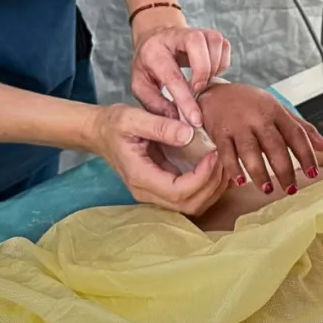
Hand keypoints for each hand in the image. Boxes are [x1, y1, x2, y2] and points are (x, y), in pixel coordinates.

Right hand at [88, 104, 227, 213]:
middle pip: (190, 204)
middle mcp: (147, 192)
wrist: (100, 133)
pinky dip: (208, 185)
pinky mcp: (163, 188)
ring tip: (222, 161)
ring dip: (213, 187)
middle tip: (222, 156)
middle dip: (213, 183)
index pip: (179, 191)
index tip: (213, 153)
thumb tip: (189, 134)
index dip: (202, 177)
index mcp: (140, 177)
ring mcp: (155, 193)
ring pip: (193, 205)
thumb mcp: (132, 117)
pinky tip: (215, 166)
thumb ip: (160, 125)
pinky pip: (191, 196)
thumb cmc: (113, 124)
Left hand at [131, 26, 231, 127]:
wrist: (155, 40)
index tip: (194, 119)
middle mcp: (174, 35)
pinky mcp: (209, 33)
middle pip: (195, 42)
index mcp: (153, 51)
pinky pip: (224, 45)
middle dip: (202, 71)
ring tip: (203, 81)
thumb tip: (176, 120)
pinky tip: (210, 72)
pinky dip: (222, 63)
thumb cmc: (148, 66)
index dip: (185, 99)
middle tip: (198, 90)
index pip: (172, 75)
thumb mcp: (141, 86)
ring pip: (214, 40)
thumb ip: (156, 104)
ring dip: (214, 66)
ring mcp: (194, 31)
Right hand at [199, 83, 322, 194]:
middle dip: (284, 169)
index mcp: (275, 110)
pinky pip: (227, 153)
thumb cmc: (250, 104)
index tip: (313, 173)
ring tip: (268, 189)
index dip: (306, 154)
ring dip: (260, 173)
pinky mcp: (220, 133)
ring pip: (250, 151)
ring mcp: (238, 125)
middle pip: (274, 145)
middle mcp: (258, 117)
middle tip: (291, 189)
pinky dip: (233, 168)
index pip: (295, 133)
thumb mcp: (278, 109)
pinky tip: (240, 181)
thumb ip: (301, 127)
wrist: (215, 93)